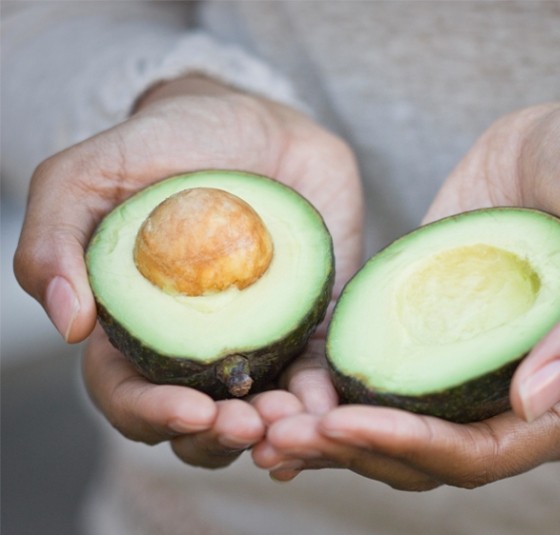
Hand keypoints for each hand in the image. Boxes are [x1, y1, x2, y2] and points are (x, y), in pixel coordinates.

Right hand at [14, 76, 362, 466]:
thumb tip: (69, 325)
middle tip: (251, 425)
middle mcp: (195, 348)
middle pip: (199, 424)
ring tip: (297, 419)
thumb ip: (52, 242)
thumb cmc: (169, 144)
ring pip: (261, 414)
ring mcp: (257, 341)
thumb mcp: (88, 175)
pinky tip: (332, 408)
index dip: (154, 416)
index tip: (192, 411)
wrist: (257, 125)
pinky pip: (319, 375)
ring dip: (278, 431)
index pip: (130, 398)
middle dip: (222, 437)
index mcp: (135, 330)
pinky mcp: (311, 325)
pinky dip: (324, 400)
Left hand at [253, 96, 559, 488]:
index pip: (480, 454)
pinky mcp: (422, 326)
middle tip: (276, 437)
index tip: (344, 426)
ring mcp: (459, 365)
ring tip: (259, 421)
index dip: (412, 447)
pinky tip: (278, 382)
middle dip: (351, 451)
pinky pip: (372, 370)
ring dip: (325, 432)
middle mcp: (507, 399)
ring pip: (387, 424)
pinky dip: (327, 386)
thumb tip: (533, 399)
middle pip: (422, 454)